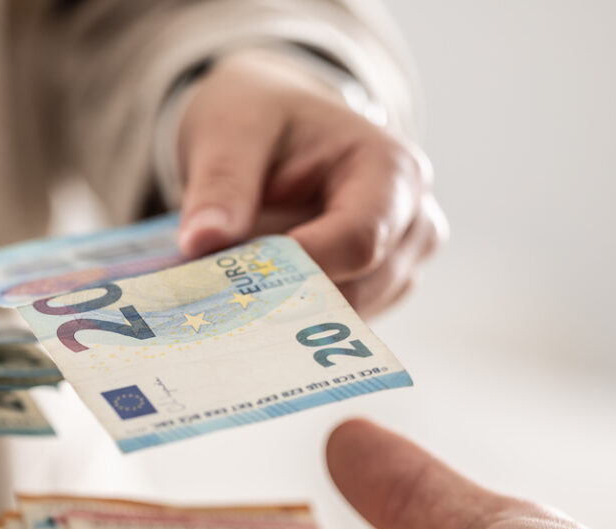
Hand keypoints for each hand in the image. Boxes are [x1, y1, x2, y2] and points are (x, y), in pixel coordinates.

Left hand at [176, 50, 447, 316]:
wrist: (276, 125)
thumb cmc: (265, 118)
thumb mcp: (234, 129)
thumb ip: (222, 182)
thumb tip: (202, 241)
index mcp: (392, 169)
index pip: (360, 240)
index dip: (300, 267)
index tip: (237, 279)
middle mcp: (413, 221)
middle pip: (356, 288)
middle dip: (286, 295)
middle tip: (216, 297)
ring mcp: (400, 263)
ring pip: (345, 316)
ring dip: (285, 309)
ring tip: (229, 288)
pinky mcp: (376, 291)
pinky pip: (335, 323)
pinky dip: (290, 316)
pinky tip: (249, 299)